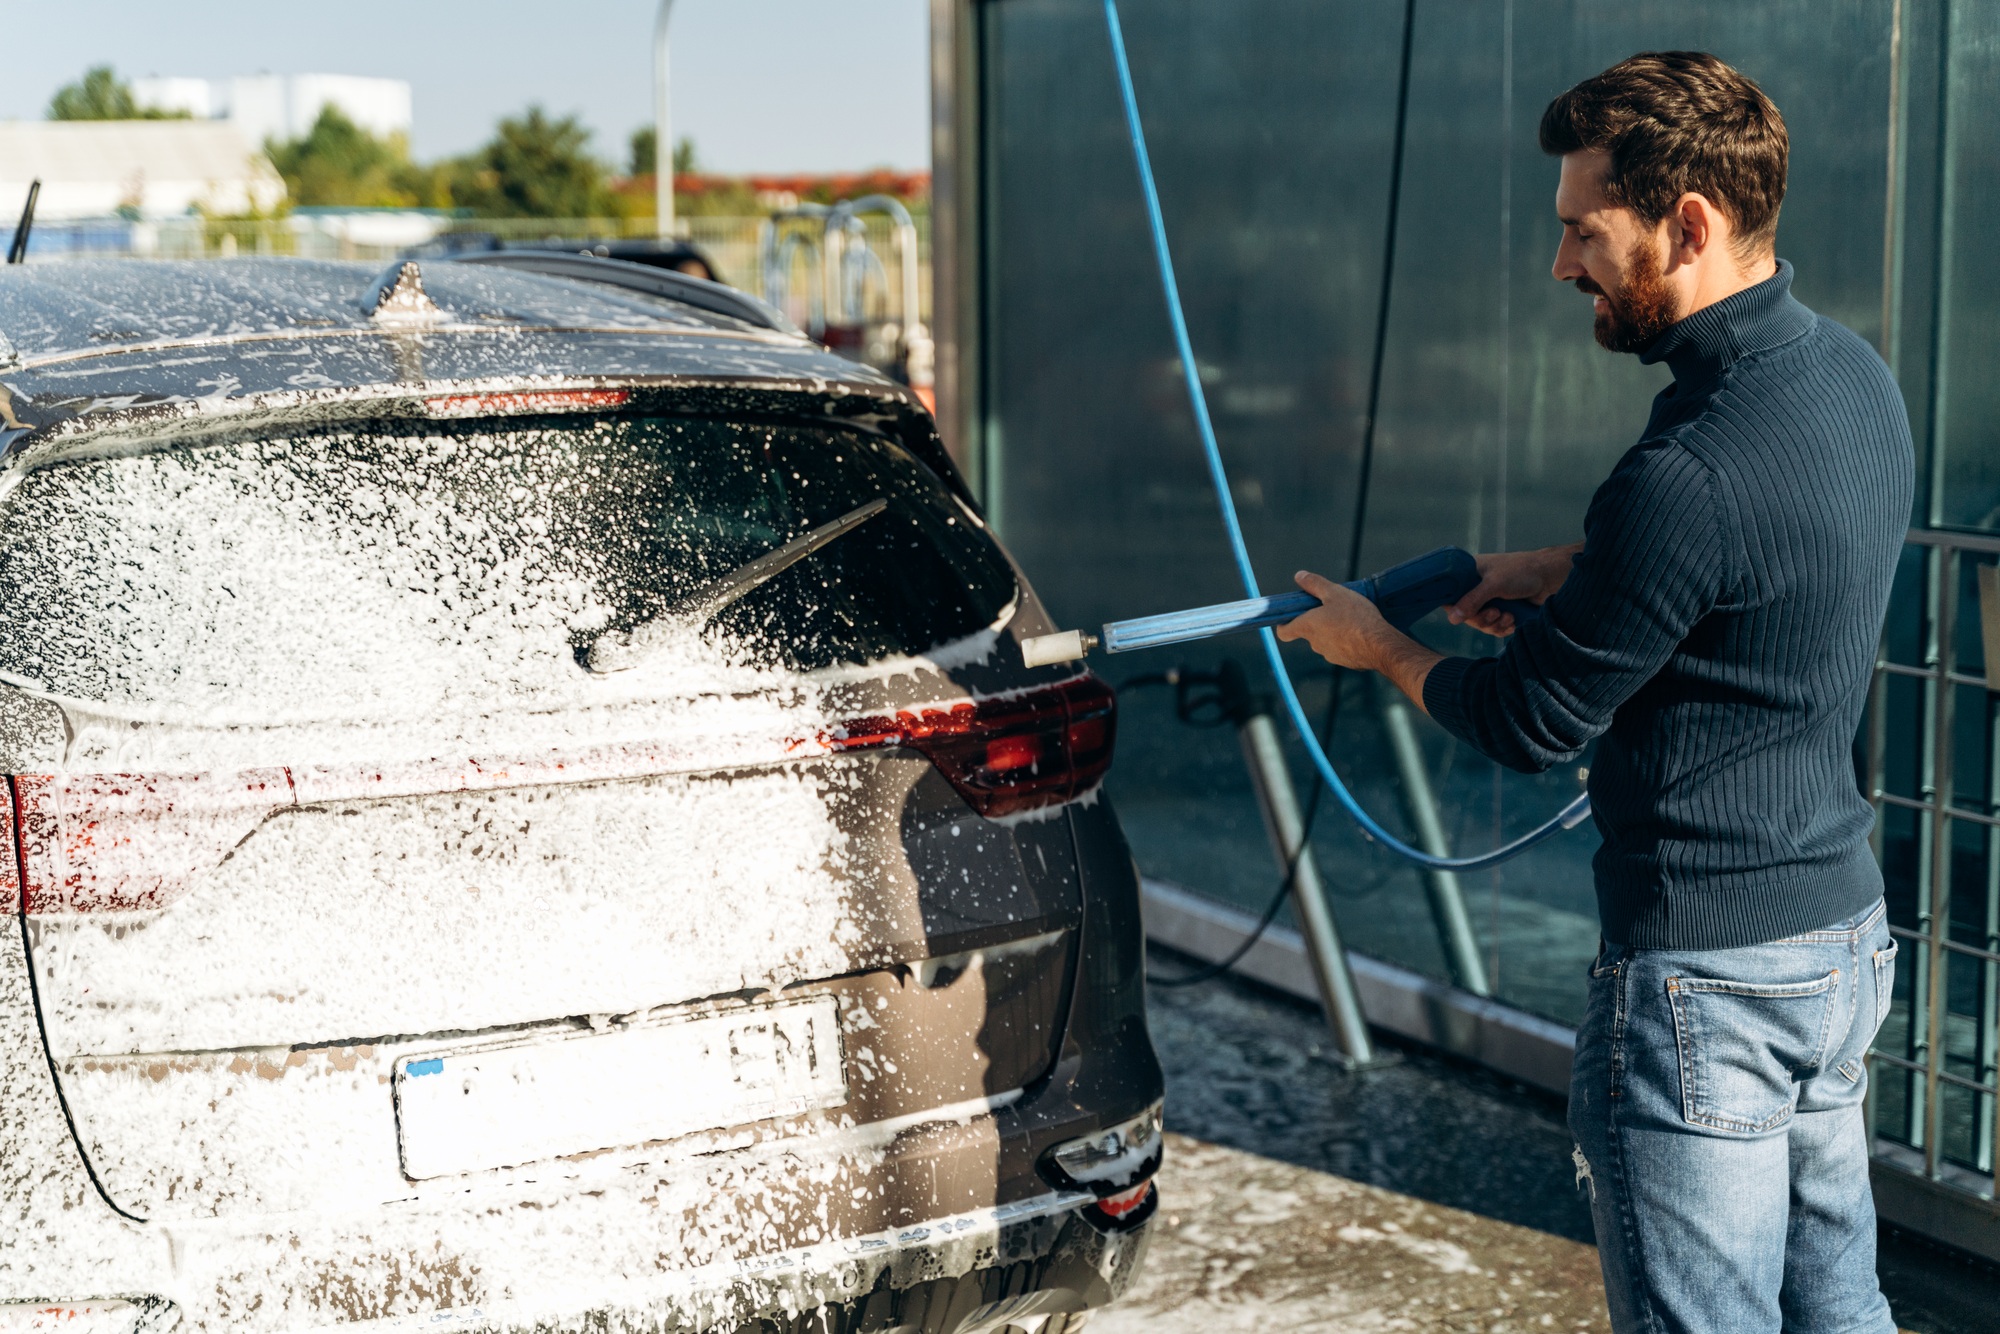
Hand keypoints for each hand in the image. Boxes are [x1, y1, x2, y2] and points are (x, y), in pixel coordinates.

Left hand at [1279, 570, 1445, 712]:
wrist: (1380, 645)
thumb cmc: (1356, 617)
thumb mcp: (1335, 593)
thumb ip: (1315, 584)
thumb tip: (1299, 576)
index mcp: (1308, 627)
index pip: (1284, 632)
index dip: (1284, 623)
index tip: (1292, 615)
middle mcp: (1315, 644)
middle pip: (1309, 632)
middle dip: (1318, 620)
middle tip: (1333, 607)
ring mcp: (1330, 654)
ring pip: (1327, 640)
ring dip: (1334, 630)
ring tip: (1351, 618)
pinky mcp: (1346, 661)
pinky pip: (1342, 648)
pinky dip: (1347, 640)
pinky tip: (1361, 631)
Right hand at [1446, 544, 1579, 637]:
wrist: (1552, 577)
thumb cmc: (1522, 572)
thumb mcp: (1494, 584)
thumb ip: (1472, 601)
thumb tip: (1452, 619)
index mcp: (1470, 574)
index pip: (1450, 594)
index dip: (1455, 608)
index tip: (1466, 613)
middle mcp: (1477, 587)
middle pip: (1466, 614)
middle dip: (1481, 619)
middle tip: (1495, 613)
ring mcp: (1491, 600)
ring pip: (1481, 623)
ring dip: (1494, 624)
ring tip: (1509, 616)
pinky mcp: (1504, 611)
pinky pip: (1495, 628)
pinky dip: (1503, 627)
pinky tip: (1514, 619)